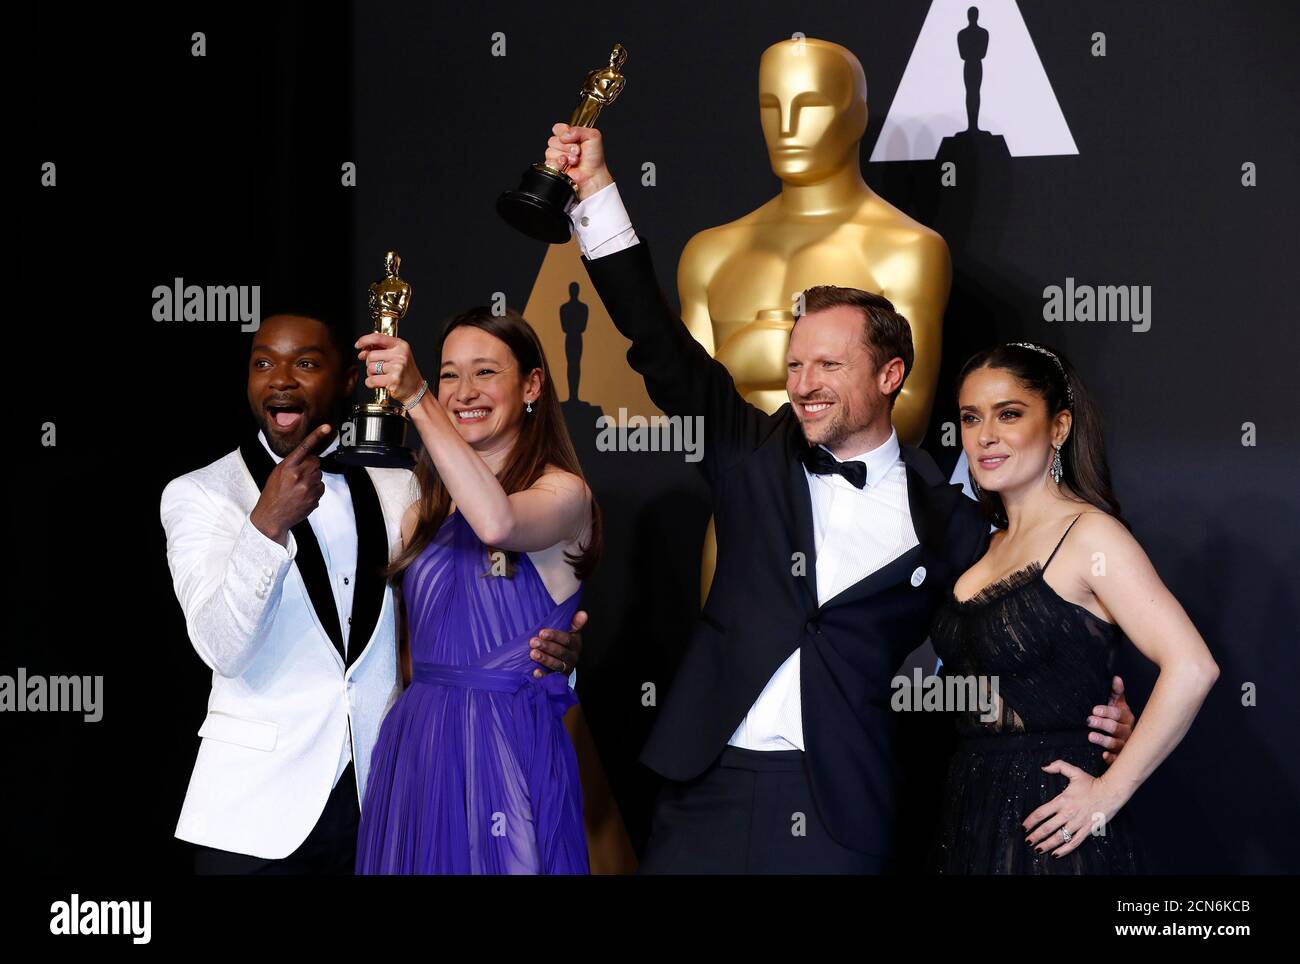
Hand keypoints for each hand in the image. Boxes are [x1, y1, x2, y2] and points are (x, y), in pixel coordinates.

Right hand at [249, 424, 332, 545]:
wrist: (272, 516)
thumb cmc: (273, 494)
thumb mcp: (277, 473)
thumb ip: (292, 464)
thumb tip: (308, 458)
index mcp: (287, 467)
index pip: (304, 447)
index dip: (316, 436)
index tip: (327, 427)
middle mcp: (299, 475)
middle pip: (315, 461)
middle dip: (310, 466)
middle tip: (299, 475)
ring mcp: (308, 487)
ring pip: (319, 474)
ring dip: (312, 478)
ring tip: (299, 488)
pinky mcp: (315, 497)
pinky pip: (321, 487)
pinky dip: (315, 490)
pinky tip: (303, 495)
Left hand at [356, 333, 425, 407]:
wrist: (416, 389)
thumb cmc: (405, 373)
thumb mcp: (396, 356)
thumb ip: (380, 350)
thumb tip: (362, 352)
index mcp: (401, 345)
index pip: (378, 338)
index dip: (365, 340)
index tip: (358, 345)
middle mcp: (400, 355)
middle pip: (371, 355)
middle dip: (370, 363)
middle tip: (380, 369)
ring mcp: (397, 367)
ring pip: (370, 368)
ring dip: (372, 374)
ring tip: (383, 376)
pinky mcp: (393, 380)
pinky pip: (371, 380)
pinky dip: (371, 383)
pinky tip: (380, 383)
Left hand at [530, 609, 586, 677]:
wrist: (565, 661)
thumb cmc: (563, 642)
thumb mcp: (571, 632)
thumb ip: (575, 623)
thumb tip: (583, 613)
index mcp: (575, 644)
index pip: (566, 639)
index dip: (554, 636)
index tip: (542, 632)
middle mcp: (572, 657)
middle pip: (561, 652)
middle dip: (547, 647)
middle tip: (533, 642)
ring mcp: (566, 668)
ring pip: (557, 664)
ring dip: (545, 659)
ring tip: (533, 654)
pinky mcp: (559, 678)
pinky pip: (552, 677)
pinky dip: (543, 675)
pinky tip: (535, 672)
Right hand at [546, 124, 611, 201]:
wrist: (593, 175)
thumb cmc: (594, 158)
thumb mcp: (593, 136)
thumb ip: (579, 129)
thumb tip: (564, 135)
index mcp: (569, 136)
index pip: (557, 128)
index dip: (563, 132)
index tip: (572, 137)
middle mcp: (561, 146)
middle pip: (553, 140)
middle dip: (567, 146)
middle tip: (578, 152)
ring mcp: (557, 157)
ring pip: (550, 151)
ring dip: (565, 155)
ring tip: (575, 160)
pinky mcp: (554, 167)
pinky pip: (549, 162)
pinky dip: (559, 163)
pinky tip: (567, 165)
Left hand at [1023, 761, 1127, 858]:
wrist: (1111, 792)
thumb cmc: (1092, 783)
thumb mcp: (1074, 771)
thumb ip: (1058, 766)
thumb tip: (1044, 766)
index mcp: (1063, 800)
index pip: (1041, 812)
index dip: (1031, 820)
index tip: (1024, 826)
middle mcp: (1068, 813)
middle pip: (1047, 827)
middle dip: (1036, 835)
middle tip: (1028, 840)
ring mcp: (1078, 823)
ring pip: (1059, 837)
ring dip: (1046, 844)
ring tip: (1037, 849)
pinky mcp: (1087, 830)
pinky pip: (1073, 843)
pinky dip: (1064, 849)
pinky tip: (1056, 854)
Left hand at [1087, 675, 1135, 763]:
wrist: (1120, 738)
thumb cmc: (1117, 719)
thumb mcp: (1117, 704)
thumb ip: (1115, 692)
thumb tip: (1116, 678)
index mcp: (1126, 717)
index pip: (1117, 714)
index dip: (1106, 711)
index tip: (1094, 710)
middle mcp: (1127, 731)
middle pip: (1115, 728)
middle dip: (1102, 724)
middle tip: (1089, 721)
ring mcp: (1124, 745)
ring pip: (1115, 743)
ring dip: (1103, 740)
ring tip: (1090, 736)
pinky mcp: (1119, 757)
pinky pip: (1116, 759)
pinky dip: (1110, 757)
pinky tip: (1103, 755)